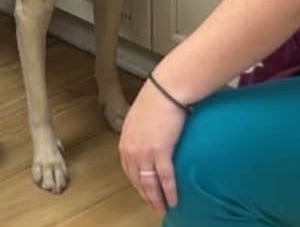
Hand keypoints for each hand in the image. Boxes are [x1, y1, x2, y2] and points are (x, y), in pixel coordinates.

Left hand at [118, 78, 186, 215]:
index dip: (137, 182)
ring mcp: (144, 152)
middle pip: (137, 179)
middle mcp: (131, 149)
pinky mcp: (160, 153)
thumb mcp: (140, 117)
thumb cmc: (156, 99)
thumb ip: (141, 132)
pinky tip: (174, 200)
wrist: (165, 91)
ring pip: (149, 183)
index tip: (143, 190)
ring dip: (156, 198)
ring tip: (163, 208)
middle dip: (146, 195)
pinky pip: (165, 179)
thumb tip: (149, 137)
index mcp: (125, 140)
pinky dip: (169, 192)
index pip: (128, 169)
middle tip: (154, 205)